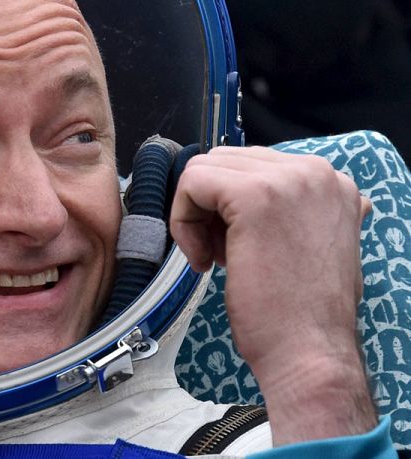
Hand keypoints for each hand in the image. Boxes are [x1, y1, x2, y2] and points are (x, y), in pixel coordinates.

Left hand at [170, 146, 375, 444]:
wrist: (309, 352)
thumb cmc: (299, 313)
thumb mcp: (305, 244)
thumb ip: (285, 212)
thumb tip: (235, 198)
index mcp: (330, 182)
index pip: (252, 167)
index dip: (229, 207)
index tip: (238, 247)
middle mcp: (317, 171)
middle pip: (225, 162)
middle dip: (210, 208)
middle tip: (222, 254)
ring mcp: (289, 178)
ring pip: (204, 169)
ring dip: (196, 216)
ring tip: (215, 258)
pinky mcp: (254, 195)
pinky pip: (192, 183)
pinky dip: (183, 221)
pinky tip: (204, 260)